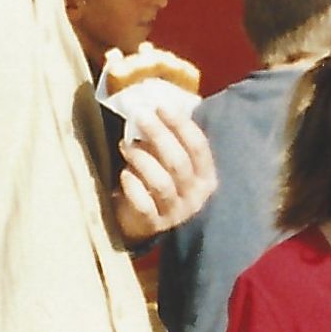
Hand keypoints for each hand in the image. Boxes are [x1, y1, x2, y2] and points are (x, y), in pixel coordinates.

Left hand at [116, 102, 216, 238]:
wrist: (142, 223)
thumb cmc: (158, 181)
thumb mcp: (171, 163)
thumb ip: (171, 141)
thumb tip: (155, 109)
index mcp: (206, 177)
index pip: (198, 146)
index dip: (180, 125)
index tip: (161, 107)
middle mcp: (195, 196)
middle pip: (178, 162)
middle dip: (159, 135)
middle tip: (140, 116)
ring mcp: (175, 212)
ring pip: (161, 182)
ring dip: (142, 159)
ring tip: (125, 146)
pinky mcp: (153, 224)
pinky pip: (143, 203)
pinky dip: (132, 186)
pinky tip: (124, 174)